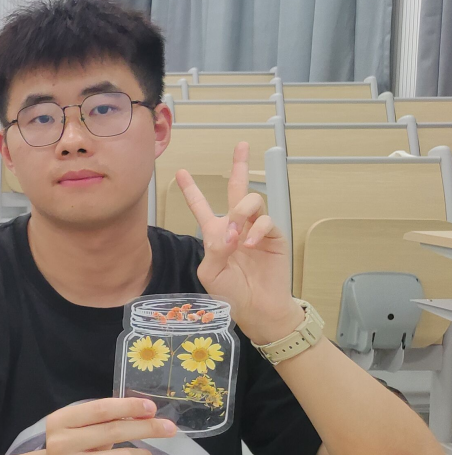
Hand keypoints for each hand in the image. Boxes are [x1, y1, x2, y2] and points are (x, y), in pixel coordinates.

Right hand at [38, 398, 174, 454]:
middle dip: (147, 428)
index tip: (152, 407)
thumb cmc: (73, 449)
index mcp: (61, 421)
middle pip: (114, 431)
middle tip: (169, 428)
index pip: (100, 409)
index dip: (129, 407)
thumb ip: (106, 421)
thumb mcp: (81, 429)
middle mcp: (62, 443)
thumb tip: (147, 414)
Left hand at [176, 142, 301, 343]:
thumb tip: (229, 231)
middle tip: (241, 146)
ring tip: (237, 236)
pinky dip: (255, 230)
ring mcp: (256, 229)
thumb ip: (215, 250)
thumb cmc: (231, 292)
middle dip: (239, 166)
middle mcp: (236, 225)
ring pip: (252, 201)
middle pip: (238, 189)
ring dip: (241, 213)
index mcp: (216, 233)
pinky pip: (266, 221)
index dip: (192, 190)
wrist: (257, 308)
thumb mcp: (211, 272)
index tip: (181, 172)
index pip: (202, 206)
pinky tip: (249, 244)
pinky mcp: (274, 236)